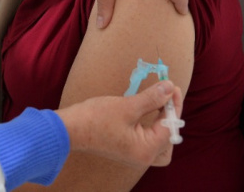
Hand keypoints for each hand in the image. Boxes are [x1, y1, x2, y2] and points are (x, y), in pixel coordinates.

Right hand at [56, 81, 183, 167]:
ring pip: (161, 144)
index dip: (173, 105)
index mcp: (146, 150)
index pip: (170, 127)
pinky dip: (153, 128)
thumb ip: (152, 98)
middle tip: (167, 96)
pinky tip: (149, 113)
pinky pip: (149, 141)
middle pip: (169, 140)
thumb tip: (170, 87)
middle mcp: (143, 157)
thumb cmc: (96, 118)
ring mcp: (134, 155)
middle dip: (171, 118)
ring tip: (160, 106)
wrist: (70, 129)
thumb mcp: (127, 106)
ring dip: (163, 126)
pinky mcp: (127, 149)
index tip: (173, 86)